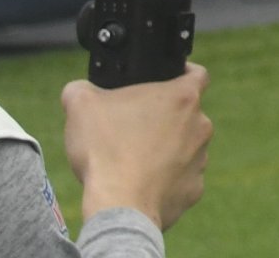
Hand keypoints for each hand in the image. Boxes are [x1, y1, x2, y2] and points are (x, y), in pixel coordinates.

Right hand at [63, 64, 210, 229]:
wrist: (119, 205)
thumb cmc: (105, 150)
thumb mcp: (82, 106)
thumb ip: (81, 89)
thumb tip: (78, 90)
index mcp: (183, 98)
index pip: (197, 75)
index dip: (184, 74)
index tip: (169, 81)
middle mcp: (201, 125)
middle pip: (186, 116)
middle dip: (163, 120)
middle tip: (132, 130)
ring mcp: (200, 159)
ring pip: (185, 149)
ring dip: (166, 152)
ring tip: (132, 162)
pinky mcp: (194, 189)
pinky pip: (180, 181)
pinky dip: (164, 182)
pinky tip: (139, 186)